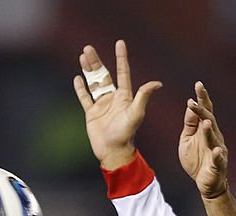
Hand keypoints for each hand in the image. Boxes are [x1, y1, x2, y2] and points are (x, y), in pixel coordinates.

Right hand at [73, 40, 161, 169]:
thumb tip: (157, 84)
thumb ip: (143, 97)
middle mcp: (113, 98)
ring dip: (88, 70)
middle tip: (88, 47)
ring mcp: (102, 105)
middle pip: (104, 74)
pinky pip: (85, 98)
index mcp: (124, 97)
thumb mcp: (136, 113)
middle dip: (96, 61)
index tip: (120, 43)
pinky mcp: (92, 113)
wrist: (114, 151)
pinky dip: (81, 88)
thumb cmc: (127, 134)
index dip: (121, 58)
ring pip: (93, 83)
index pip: (123, 72)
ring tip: (83, 56)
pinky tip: (78, 78)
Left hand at [179, 82, 229, 198]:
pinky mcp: (218, 165)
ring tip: (205, 121)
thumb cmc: (197, 161)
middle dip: (203, 110)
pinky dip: (217, 155)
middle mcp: (215, 137)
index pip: (205, 111)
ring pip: (214, 138)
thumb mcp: (187, 139)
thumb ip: (189, 124)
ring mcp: (218, 150)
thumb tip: (189, 106)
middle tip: (194, 99)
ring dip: (209, 130)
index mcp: (206, 130)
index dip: (202, 98)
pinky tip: (216, 150)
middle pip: (209, 120)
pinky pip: (218, 159)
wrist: (206, 184)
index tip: (198, 84)